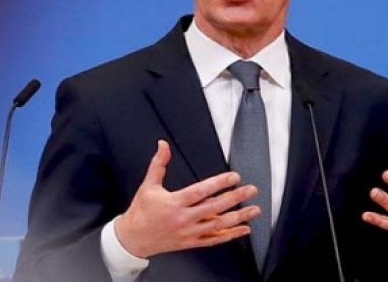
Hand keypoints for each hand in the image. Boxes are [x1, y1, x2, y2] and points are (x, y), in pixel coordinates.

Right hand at [115, 140, 260, 257]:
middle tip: (251, 190)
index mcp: (174, 202)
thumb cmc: (141, 211)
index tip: (234, 177)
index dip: (219, 183)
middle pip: (214, 207)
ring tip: (254, 209)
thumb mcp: (148, 185)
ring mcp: (189, 232)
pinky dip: (231, 235)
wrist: (133, 238)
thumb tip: (163, 145)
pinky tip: (243, 229)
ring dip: (238, 217)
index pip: (201, 191)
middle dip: (235, 198)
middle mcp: (183, 218)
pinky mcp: (191, 242)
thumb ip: (158, 164)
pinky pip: (214, 239)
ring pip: (218, 225)